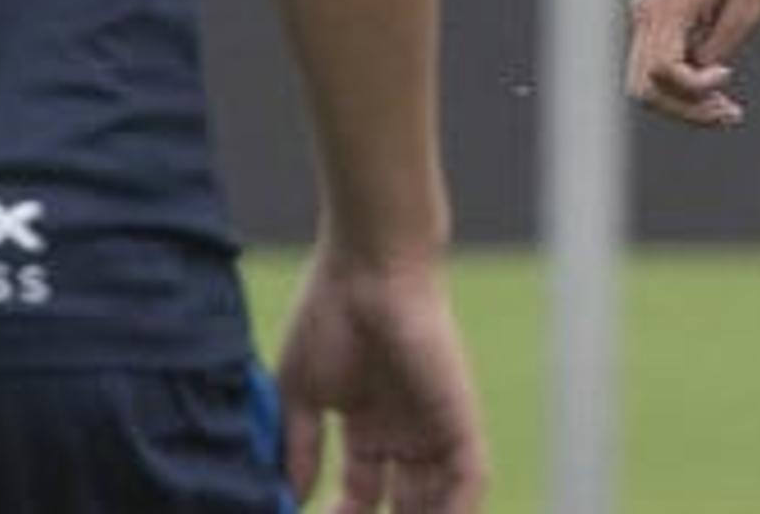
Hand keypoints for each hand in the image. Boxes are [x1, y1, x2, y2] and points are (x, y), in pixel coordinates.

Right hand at [274, 248, 486, 511]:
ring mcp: (435, 425)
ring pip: (439, 499)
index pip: (364, 494)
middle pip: (406, 503)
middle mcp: (407, 432)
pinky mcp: (459, 417)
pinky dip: (456, 511)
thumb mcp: (301, 394)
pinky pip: (469, 479)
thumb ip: (299, 450)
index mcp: (371, 427)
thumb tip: (291, 499)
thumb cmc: (329, 316)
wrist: (366, 269)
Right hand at [625, 0, 759, 126]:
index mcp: (668, 3)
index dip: (694, 90)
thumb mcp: (746, 14)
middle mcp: (647, 10)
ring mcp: (647, 15)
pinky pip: (659, 67)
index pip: (662, 71)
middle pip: (645, 86)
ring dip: (683, 103)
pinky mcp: (656, 20)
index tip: (729, 76)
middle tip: (728, 112)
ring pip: (646, 83)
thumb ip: (715, 52)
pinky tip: (716, 92)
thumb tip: (694, 85)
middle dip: (685, 108)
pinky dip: (683, 86)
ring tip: (726, 109)